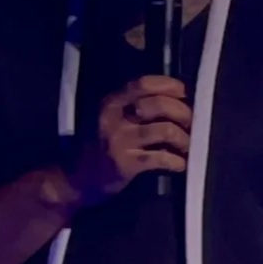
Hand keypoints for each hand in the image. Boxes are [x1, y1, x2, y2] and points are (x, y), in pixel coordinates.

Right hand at [67, 75, 191, 205]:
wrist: (72, 179)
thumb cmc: (97, 146)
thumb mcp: (109, 118)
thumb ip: (133, 106)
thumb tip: (174, 98)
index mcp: (111, 102)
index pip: (144, 84)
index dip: (169, 85)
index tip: (183, 93)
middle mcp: (114, 118)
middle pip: (160, 105)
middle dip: (183, 113)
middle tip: (190, 124)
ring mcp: (120, 141)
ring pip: (166, 131)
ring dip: (184, 139)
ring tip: (185, 146)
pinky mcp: (125, 164)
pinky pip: (161, 158)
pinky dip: (177, 162)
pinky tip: (180, 165)